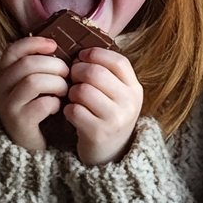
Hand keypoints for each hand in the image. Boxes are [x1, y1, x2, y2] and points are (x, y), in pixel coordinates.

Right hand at [0, 36, 68, 150]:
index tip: (54, 45)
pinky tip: (57, 108)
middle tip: (67, 73)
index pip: (13, 49)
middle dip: (54, 65)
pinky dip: (55, 103)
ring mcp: (6, 105)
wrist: (31, 143)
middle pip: (27, 64)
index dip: (34, 43)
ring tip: (64, 90)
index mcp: (3, 73)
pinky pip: (41, 104)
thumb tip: (57, 44)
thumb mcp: (35, 82)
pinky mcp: (17, 122)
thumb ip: (40, 64)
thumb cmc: (38, 106)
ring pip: (33, 81)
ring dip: (56, 83)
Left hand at [65, 47, 142, 166]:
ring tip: (73, 97)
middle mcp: (129, 103)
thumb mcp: (117, 94)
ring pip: (83, 90)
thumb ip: (107, 73)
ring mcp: (115, 119)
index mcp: (134, 88)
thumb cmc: (108, 115)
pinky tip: (71, 112)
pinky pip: (74, 110)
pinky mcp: (98, 133)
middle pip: (96, 73)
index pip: (118, 61)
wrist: (110, 155)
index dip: (96, 54)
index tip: (82, 57)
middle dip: (77, 71)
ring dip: (71, 91)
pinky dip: (67, 109)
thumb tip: (82, 47)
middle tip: (72, 77)